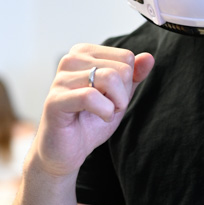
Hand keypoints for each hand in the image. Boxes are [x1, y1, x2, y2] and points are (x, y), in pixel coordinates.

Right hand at [33, 44, 153, 178]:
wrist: (68, 151)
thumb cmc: (90, 122)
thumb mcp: (119, 96)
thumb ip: (134, 76)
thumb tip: (149, 57)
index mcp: (84, 53)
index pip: (127, 58)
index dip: (127, 84)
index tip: (110, 97)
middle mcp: (70, 59)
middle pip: (121, 68)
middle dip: (122, 95)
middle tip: (105, 109)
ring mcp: (60, 78)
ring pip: (110, 78)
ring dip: (115, 104)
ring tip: (102, 114)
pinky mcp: (54, 100)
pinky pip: (91, 97)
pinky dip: (105, 112)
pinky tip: (99, 118)